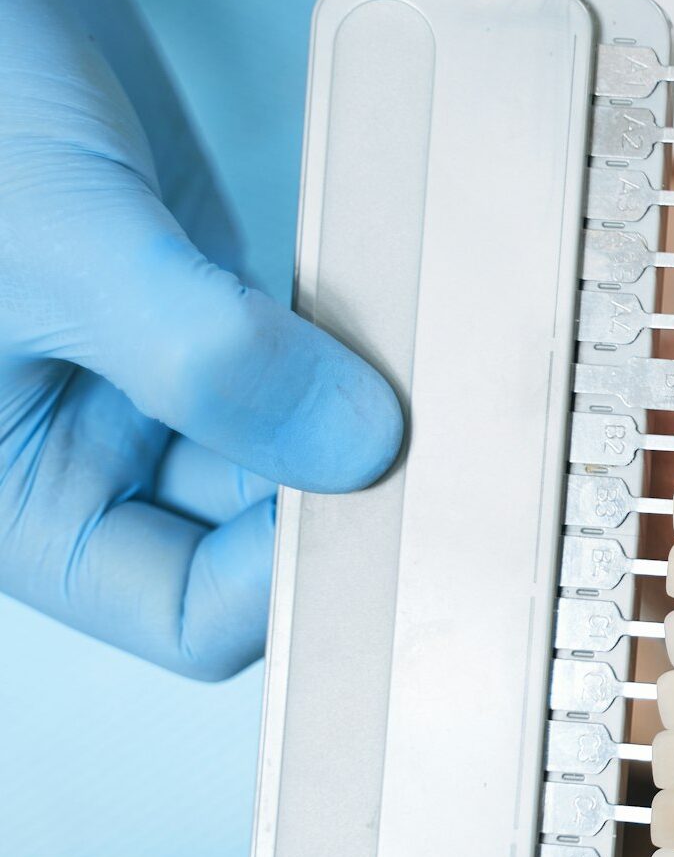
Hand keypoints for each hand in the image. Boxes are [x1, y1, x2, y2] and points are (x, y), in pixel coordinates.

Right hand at [0, 0, 401, 678]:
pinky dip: (363, 343)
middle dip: (349, 495)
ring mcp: (162, 379)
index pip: (187, 610)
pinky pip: (311, 356)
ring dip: (369, 416)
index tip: (377, 505)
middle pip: (263, 539)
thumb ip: (202, 356)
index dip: (288, 582)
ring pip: (300, 444)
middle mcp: (96, 451)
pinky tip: (413, 313)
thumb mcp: (60, 246)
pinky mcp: (213, 304)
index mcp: (24, 494)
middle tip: (447, 447)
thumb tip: (355, 444)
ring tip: (442, 376)